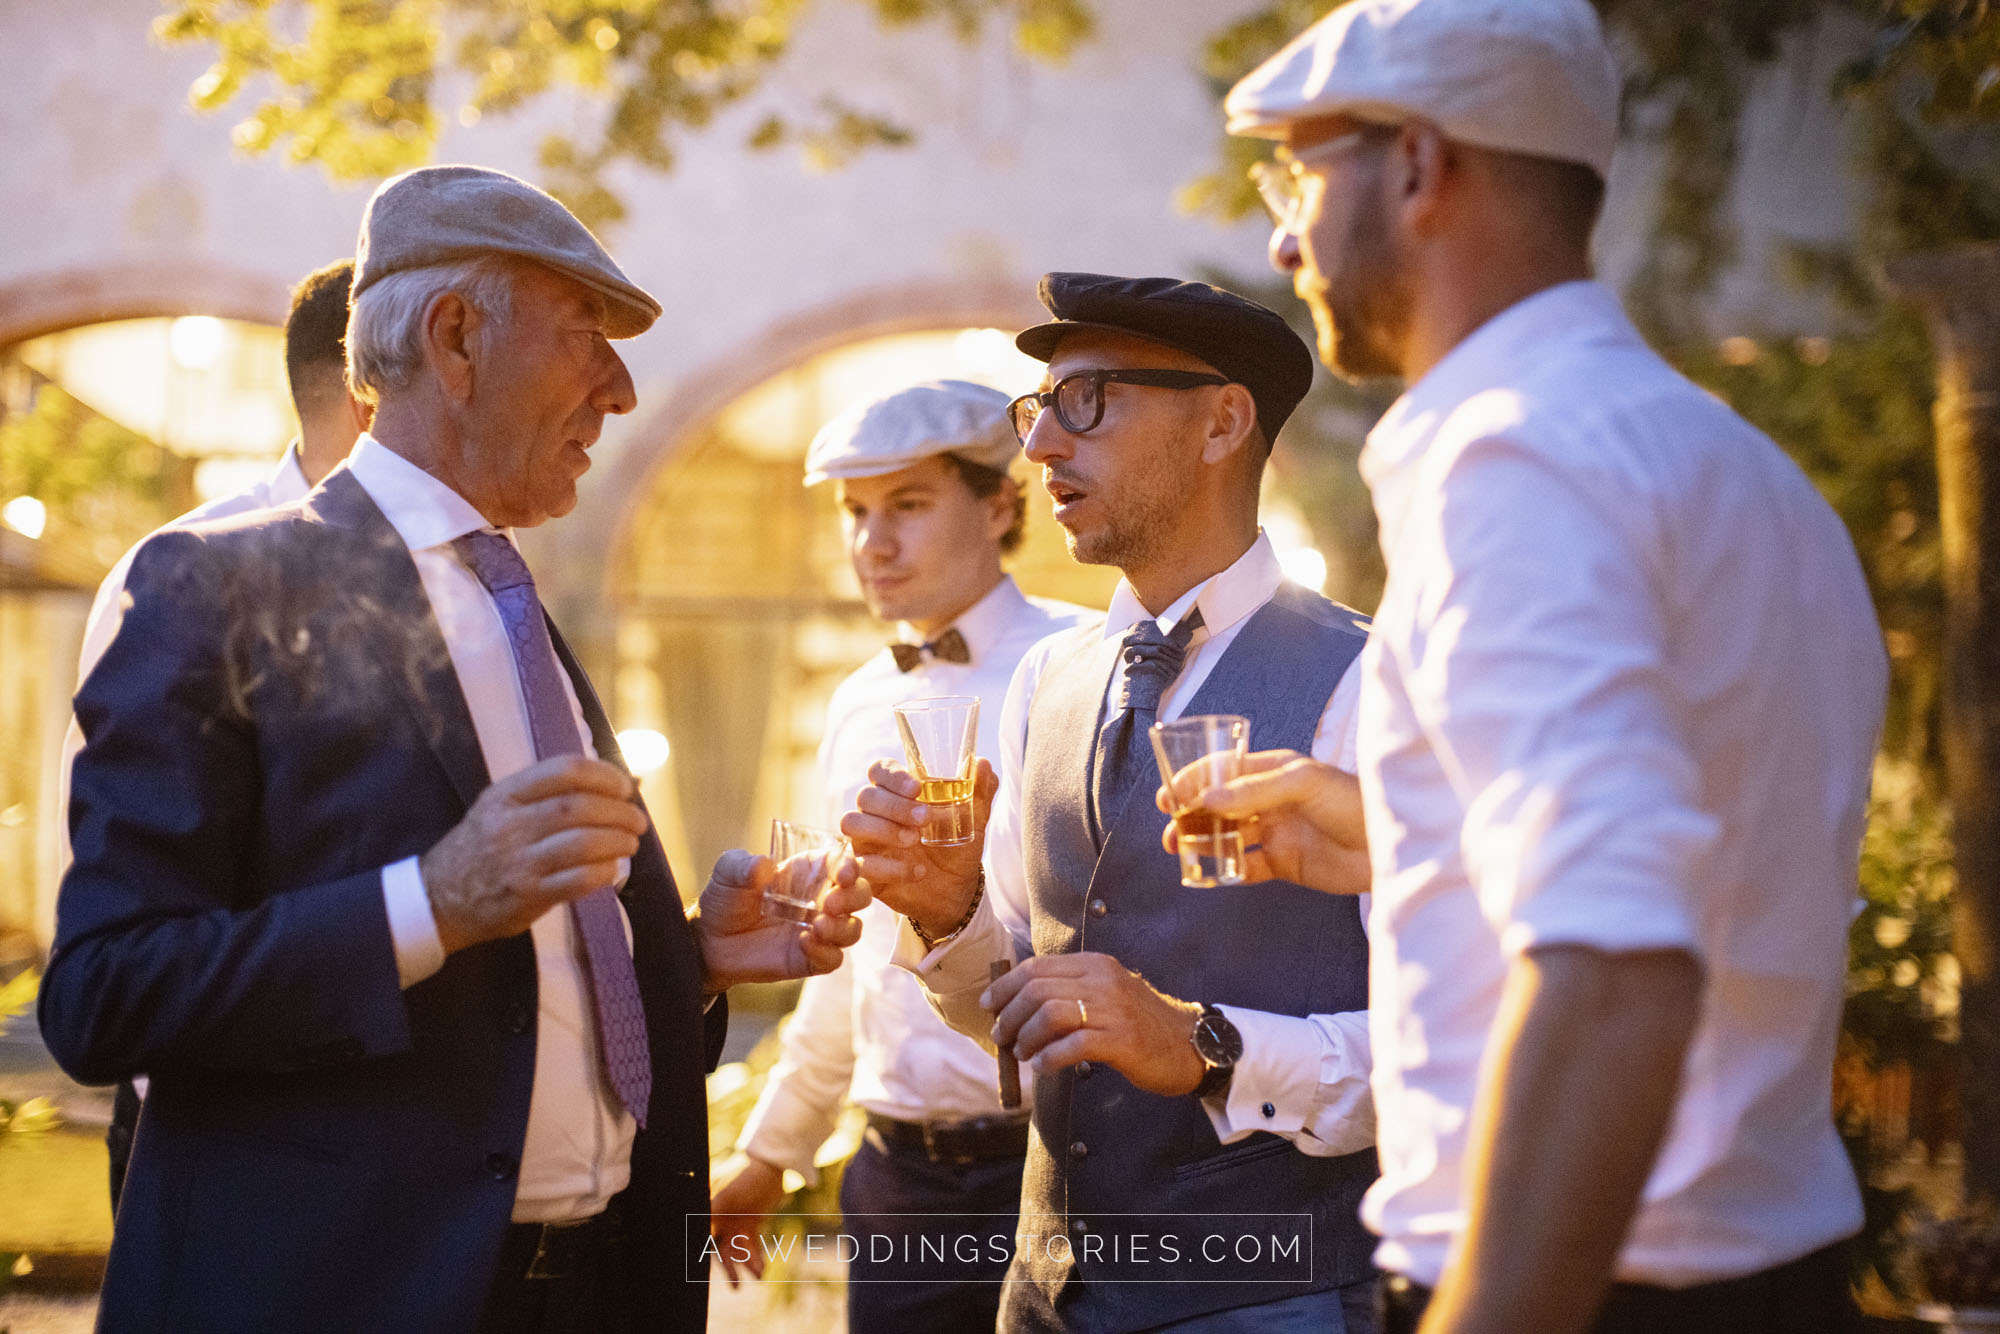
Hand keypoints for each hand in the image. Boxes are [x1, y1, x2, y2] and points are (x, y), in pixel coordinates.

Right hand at [420, 755, 649, 953]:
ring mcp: (519, 861)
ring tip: (630, 843)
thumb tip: (621, 781)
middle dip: (619, 811)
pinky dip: (604, 872)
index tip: (624, 787)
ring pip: (583, 842)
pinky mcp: (527, 895)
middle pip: (579, 807)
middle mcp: (511, 824)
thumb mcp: (502, 807)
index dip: (604, 775)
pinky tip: (612, 869)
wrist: (438, 897)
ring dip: (618, 841)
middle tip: (637, 820)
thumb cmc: (482, 846)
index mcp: (506, 794)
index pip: (564, 770)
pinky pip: (578, 880)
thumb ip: (549, 793)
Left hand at [691, 849, 869, 993]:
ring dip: (842, 927)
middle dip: (854, 897)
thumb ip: (742, 865)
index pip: (843, 862)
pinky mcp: (811, 958)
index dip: (851, 865)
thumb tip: (763, 865)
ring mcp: (819, 930)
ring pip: (853, 929)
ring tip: (818, 926)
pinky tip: (804, 943)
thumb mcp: (728, 873)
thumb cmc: (725, 899)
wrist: (710, 941)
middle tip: (830, 903)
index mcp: (810, 870)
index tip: (843, 873)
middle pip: (860, 894)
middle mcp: (822, 898)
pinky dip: (825, 952)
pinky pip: (833, 958)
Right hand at [709, 1152, 786, 1286]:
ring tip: (759, 1276)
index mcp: (709, 1213)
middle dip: (728, 1269)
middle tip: (736, 1287)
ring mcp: (736, 1224)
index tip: (702, 1270)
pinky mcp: (751, 1225)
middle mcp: (720, 1222)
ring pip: (738, 1251)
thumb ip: (711, 1210)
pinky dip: (756, 1257)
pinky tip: (761, 1270)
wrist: (768, 1166)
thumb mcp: (727, 1194)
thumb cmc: (743, 1176)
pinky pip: (752, 1246)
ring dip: (747, 1264)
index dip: (701, 1253)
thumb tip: (694, 1223)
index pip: (701, 1236)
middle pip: (720, 1250)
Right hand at [841, 758, 995, 941]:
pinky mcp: (864, 869)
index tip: (917, 788)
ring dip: (883, 830)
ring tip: (914, 840)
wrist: (956, 890)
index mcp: (898, 792)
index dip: (893, 775)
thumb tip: (983, 763)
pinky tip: (918, 871)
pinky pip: (861, 862)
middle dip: (894, 806)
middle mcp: (876, 813)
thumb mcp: (974, 819)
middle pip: (866, 795)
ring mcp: (866, 840)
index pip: (880, 770)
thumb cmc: (957, 846)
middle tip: (924, 819)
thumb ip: (979, 791)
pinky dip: (889, 867)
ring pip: (852, 823)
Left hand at [983, 952, 1204, 1096]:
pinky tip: (1043, 1067)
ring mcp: (1114, 1009)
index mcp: (1095, 964)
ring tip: (1023, 1054)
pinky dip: (1050, 1057)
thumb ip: (1069, 993)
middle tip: (1002, 1038)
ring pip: (1050, 1014)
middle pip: (1037, 990)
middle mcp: (1103, 980)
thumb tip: (1017, 1006)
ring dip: (1026, 1037)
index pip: (1037, 967)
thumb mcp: (1106, 994)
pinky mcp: (1123, 1039)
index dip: (1006, 987)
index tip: (990, 1006)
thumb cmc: (1141, 1024)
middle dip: (1010, 1016)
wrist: (1190, 1044)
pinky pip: (1074, 1045)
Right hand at [1158, 749, 1369, 895]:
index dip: (1194, 780)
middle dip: (1191, 811)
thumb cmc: (1354, 801)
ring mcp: (1276, 832)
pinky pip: (1244, 866)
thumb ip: (1254, 790)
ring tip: (1177, 846)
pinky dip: (1224, 869)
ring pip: (1227, 835)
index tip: (1170, 794)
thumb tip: (1208, 797)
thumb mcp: (1303, 783)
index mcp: (1274, 771)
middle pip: (1219, 804)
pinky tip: (1207, 872)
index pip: (1224, 770)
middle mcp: (1270, 800)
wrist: (1390, 844)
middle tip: (1169, 822)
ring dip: (1201, 839)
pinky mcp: (1283, 863)